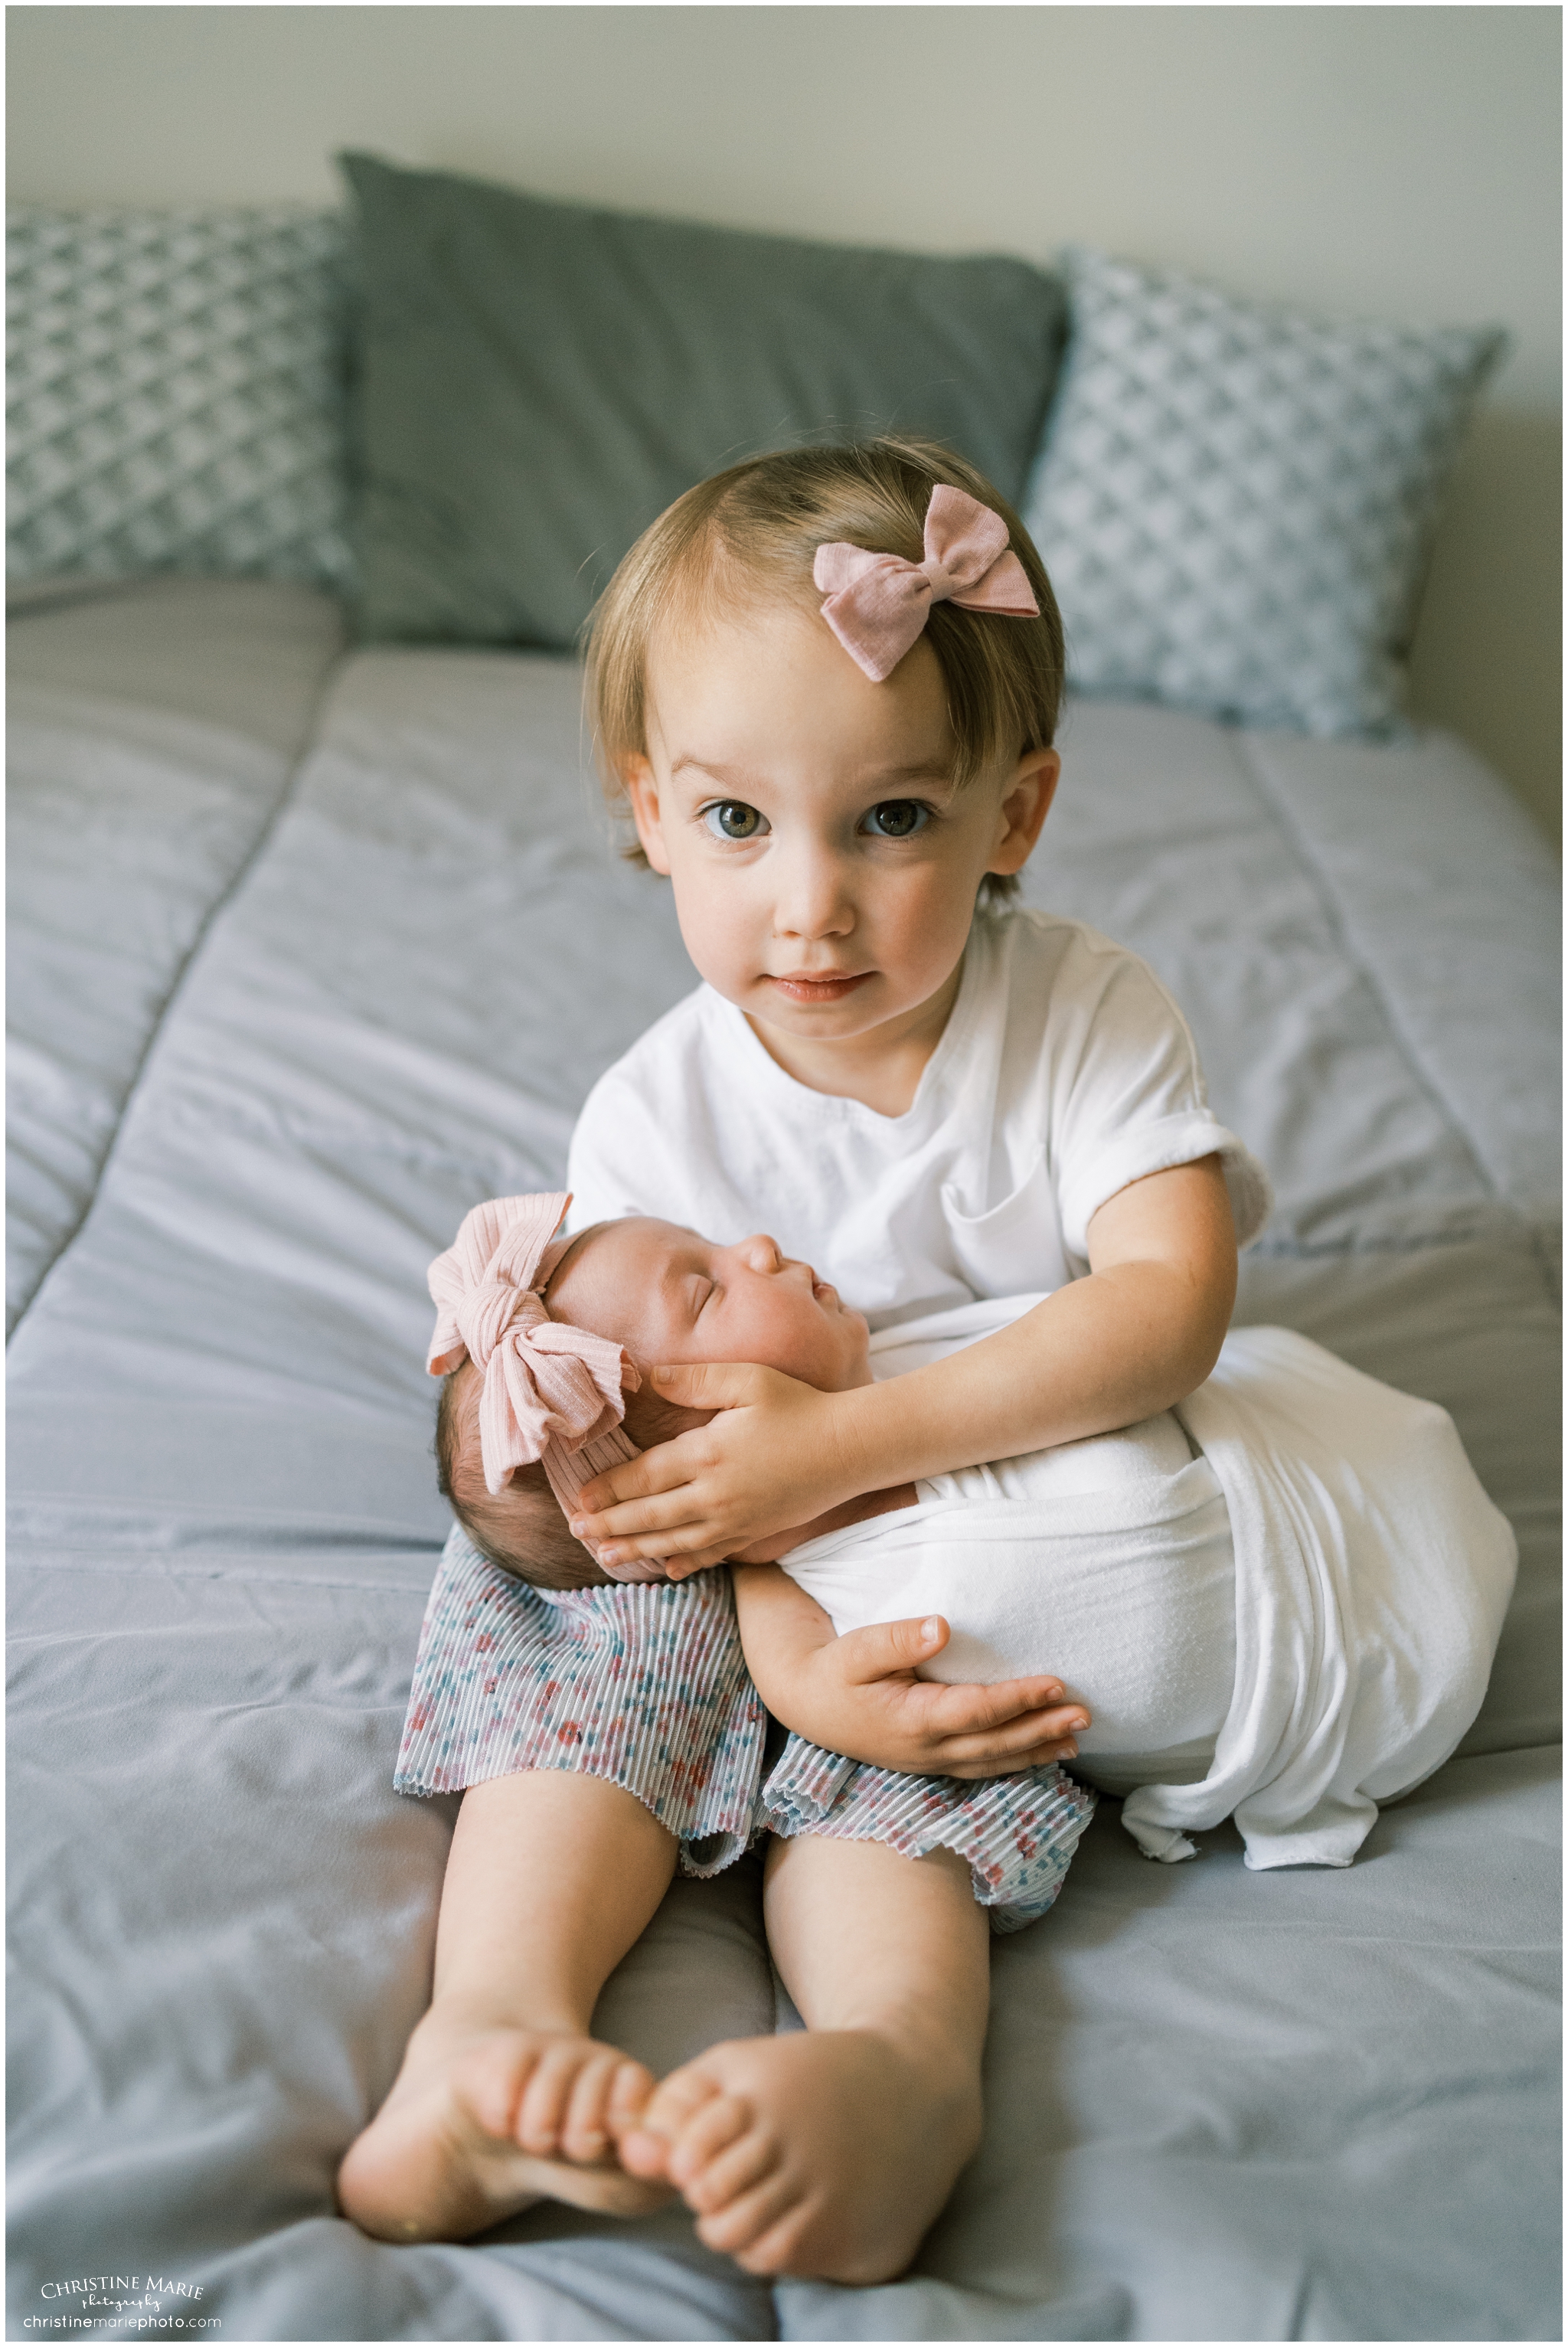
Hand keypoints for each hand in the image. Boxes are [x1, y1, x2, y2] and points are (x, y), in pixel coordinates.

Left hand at [571, 1363, 854, 1576]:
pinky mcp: (755, 1532)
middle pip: (650, 1515)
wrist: (849, 1449)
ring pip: (674, 1540)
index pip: (644, 1477)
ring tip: (605, 1555)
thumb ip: (695, 1381)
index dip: (609, 1490)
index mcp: (707, 1453)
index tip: (582, 1497)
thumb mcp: (748, 1380)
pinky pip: (711, 1553)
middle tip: (577, 1530)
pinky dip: (685, 1562)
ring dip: (636, 1548)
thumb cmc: (799, 1406)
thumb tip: (649, 1378)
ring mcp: (736, 1520)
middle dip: (610, 1524)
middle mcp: (716, 1494)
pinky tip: (666, 1567)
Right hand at [758, 1604, 1090, 1779]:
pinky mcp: (928, 1761)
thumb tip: (943, 1626)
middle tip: (1085, 1716)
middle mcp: (926, 1749)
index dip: (1019, 1699)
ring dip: (1035, 1751)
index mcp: (912, 1719)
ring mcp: (928, 1761)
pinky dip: (1014, 1762)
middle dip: (1042, 1729)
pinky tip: (1038, 1754)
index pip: (978, 1711)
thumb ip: (899, 1639)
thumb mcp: (857, 1649)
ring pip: (992, 1761)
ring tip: (1074, 1740)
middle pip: (996, 1743)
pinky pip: (980, 1767)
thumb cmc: (833, 1670)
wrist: (804, 1702)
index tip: (1055, 1684)